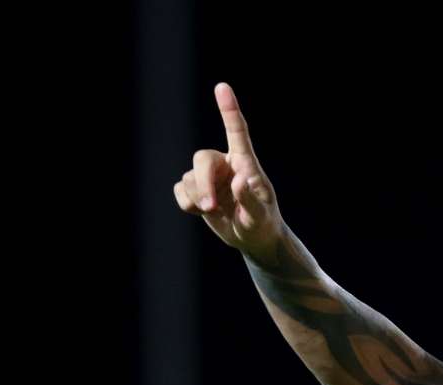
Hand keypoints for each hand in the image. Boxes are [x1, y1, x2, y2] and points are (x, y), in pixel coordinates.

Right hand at [173, 83, 282, 259]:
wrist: (252, 238)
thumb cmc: (262, 223)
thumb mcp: (260, 216)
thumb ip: (250, 199)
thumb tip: (238, 179)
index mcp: (246, 164)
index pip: (237, 133)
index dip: (229, 110)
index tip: (222, 87)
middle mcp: (225, 164)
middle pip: (202, 158)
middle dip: (202, 182)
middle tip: (210, 207)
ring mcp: (209, 177)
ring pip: (189, 177)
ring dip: (197, 198)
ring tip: (214, 212)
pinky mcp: (196, 190)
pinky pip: (180, 190)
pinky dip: (187, 204)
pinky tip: (203, 212)